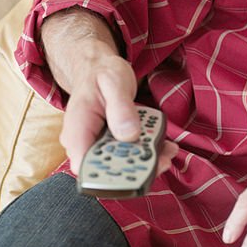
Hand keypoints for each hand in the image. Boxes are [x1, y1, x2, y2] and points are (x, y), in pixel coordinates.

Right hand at [62, 56, 177, 177]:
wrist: (99, 69)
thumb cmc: (103, 74)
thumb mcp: (114, 83)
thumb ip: (121, 108)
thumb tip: (129, 135)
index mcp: (77, 130)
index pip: (85, 168)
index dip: (109, 177)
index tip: (139, 168)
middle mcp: (84, 144)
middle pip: (107, 171)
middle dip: (137, 169)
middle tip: (163, 159)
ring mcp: (98, 146)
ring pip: (121, 166)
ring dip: (146, 162)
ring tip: (169, 150)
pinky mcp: (112, 144)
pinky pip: (128, 155)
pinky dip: (147, 152)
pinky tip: (165, 145)